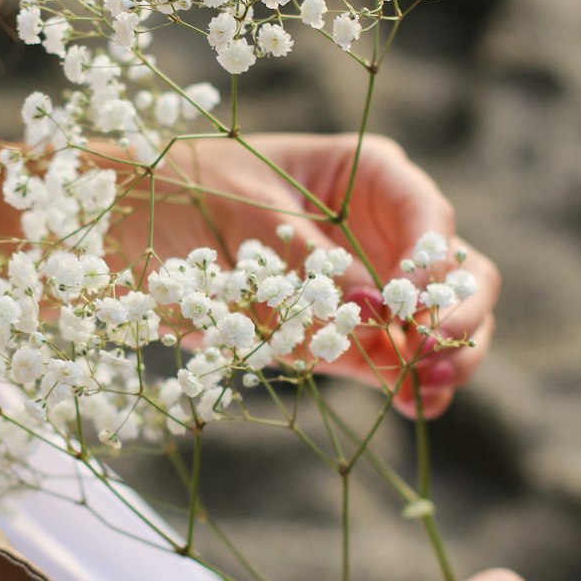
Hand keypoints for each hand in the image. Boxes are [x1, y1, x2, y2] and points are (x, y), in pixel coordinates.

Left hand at [142, 131, 499, 419]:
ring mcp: (365, 285)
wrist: (121, 229)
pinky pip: (391, 360)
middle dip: (458, 313)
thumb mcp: (245, 216)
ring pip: (438, 323)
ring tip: (427, 389)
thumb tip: (375, 310)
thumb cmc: (183, 191)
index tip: (410, 305)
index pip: (429, 219)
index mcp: (366, 176)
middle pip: (457, 271)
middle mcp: (379, 230)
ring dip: (445, 357)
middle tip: (433, 352)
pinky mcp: (337, 334)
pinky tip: (419, 404)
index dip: (432, 264)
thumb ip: (310, 264)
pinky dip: (409, 384)